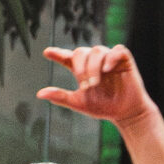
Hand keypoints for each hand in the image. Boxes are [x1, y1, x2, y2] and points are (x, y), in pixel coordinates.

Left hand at [38, 43, 152, 125]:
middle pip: (81, 51)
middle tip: (85, 85)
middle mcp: (94, 61)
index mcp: (82, 69)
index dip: (57, 53)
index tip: (47, 53)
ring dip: (93, 66)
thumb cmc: (103, 107)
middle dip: (80, 68)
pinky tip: (107, 69)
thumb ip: (60, 96)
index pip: (68, 57)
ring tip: (95, 83)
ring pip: (97, 50)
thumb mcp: (79, 103)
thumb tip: (39, 93)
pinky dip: (111, 57)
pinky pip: (117, 50)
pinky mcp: (124, 60)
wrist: (125, 113)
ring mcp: (109, 59)